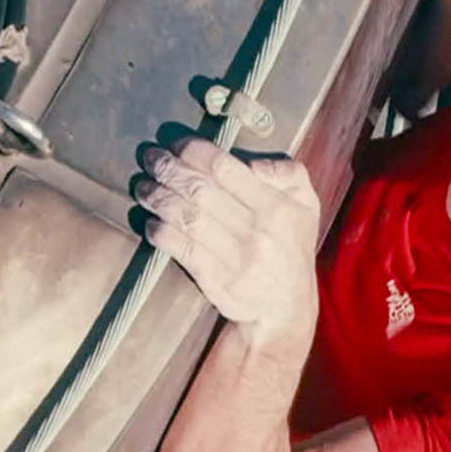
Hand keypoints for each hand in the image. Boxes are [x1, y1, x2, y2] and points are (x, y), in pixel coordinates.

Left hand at [135, 139, 320, 340]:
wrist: (287, 307)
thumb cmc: (292, 246)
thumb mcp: (307, 205)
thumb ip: (289, 174)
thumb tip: (254, 164)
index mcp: (276, 207)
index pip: (224, 168)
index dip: (193, 152)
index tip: (176, 144)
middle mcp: (256, 231)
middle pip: (200, 190)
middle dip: (168, 169)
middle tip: (151, 158)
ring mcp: (235, 258)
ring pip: (186, 218)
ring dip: (158, 198)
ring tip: (143, 187)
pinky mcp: (217, 281)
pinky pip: (181, 249)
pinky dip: (161, 233)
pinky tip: (150, 222)